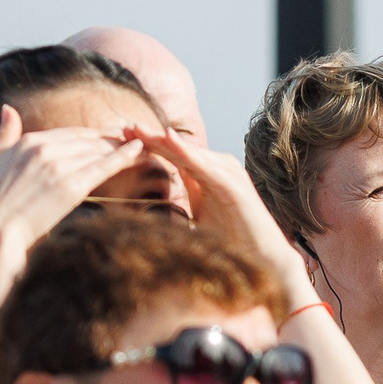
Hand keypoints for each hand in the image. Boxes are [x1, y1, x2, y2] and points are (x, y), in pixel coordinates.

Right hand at [0, 107, 149, 289]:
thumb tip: (8, 107)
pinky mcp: (71, 187)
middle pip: (88, 140)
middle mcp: (44, 149)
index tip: (112, 134)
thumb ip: (5, 133)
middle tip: (134, 138)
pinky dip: (124, 157)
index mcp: (28, 141)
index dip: (94, 135)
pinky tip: (139, 151)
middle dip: (113, 140)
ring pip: (99, 151)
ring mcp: (59, 167)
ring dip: (123, 147)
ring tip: (142, 145)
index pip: (71, 133)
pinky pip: (103, 167)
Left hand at [135, 129, 321, 310]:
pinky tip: (169, 139)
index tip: (122, 137)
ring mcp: (229, 175)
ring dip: (166, 141)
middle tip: (125, 125)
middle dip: (152, 137)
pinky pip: (207, 166)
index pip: (174, 155)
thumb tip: (163, 189)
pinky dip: (188, 152)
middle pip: (180, 149)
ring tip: (141, 130)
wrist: (260, 258)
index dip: (149, 145)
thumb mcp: (200, 213)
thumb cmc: (231, 240)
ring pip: (192, 153)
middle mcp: (219, 170)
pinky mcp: (235, 186)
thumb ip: (187, 194)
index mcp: (207, 176)